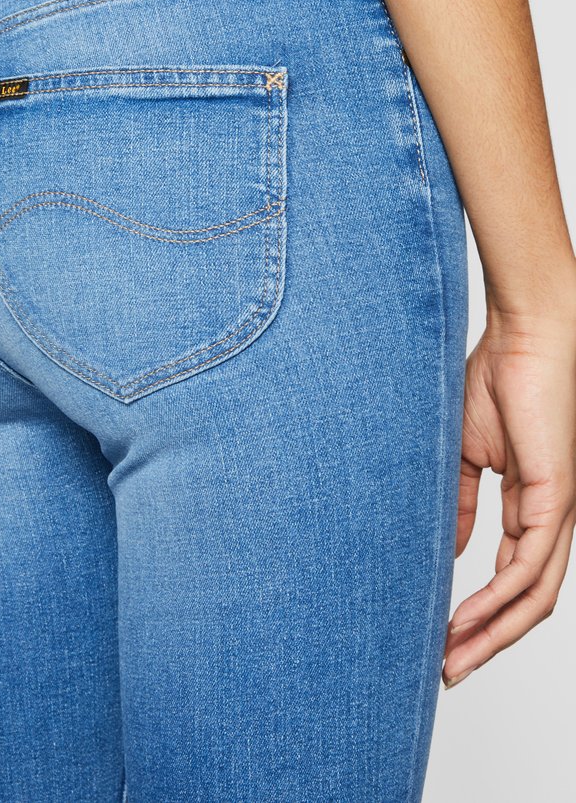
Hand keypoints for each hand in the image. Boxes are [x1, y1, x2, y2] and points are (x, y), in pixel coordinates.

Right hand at [442, 306, 575, 688]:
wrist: (525, 333)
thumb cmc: (497, 378)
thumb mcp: (467, 453)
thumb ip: (461, 503)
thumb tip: (450, 550)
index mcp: (532, 504)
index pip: (512, 576)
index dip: (482, 613)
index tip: (443, 637)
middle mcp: (552, 516)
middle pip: (528, 600)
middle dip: (487, 640)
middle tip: (447, 670)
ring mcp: (560, 510)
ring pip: (534, 596)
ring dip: (493, 634)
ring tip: (452, 660)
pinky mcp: (558, 498)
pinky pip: (530, 566)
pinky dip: (498, 600)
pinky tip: (467, 619)